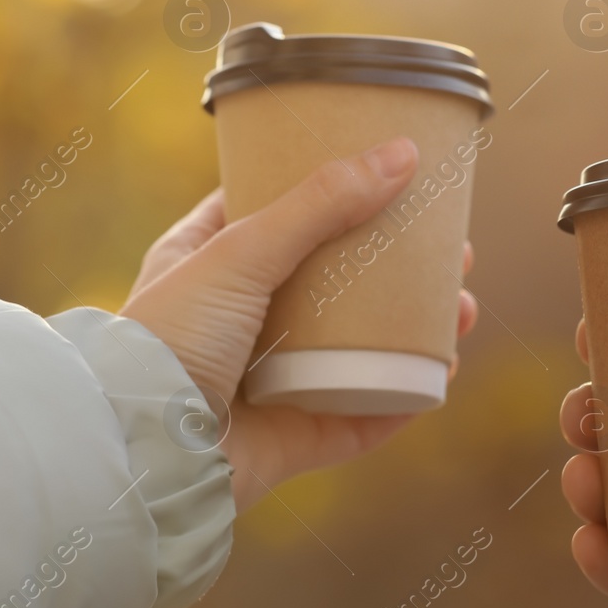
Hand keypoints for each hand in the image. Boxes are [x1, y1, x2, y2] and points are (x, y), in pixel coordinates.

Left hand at [120, 137, 478, 511]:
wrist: (144, 453)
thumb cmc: (169, 340)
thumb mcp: (241, 252)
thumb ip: (320, 204)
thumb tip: (401, 154)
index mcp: (207, 265)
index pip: (273, 212)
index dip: (329, 190)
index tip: (383, 171)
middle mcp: (239, 321)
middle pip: (334, 281)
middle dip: (393, 263)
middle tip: (449, 245)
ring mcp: (271, 381)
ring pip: (358, 346)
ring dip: (414, 327)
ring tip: (464, 307)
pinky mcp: (294, 436)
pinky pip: (363, 414)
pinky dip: (405, 395)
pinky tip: (444, 371)